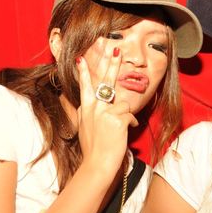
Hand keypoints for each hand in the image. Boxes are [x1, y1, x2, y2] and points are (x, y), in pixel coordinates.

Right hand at [76, 46, 137, 178]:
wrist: (97, 163)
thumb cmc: (93, 148)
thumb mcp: (84, 127)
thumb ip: (88, 113)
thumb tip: (91, 105)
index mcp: (85, 108)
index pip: (85, 86)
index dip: (85, 71)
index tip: (81, 58)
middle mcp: (93, 107)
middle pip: (105, 81)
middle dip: (111, 63)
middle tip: (116, 49)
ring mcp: (105, 112)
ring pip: (122, 102)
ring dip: (124, 115)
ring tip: (118, 129)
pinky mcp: (117, 118)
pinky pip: (130, 115)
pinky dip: (130, 123)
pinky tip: (124, 133)